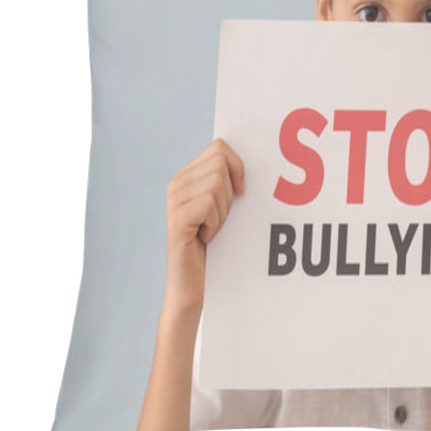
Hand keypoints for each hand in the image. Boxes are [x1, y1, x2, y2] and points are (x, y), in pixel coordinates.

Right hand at [165, 137, 245, 311]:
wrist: (193, 282)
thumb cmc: (214, 244)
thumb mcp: (222, 206)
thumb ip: (227, 181)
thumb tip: (256, 156)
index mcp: (188, 175)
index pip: (219, 147)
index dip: (237, 166)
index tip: (240, 191)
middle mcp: (177, 183)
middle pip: (220, 163)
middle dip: (229, 192)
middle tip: (220, 217)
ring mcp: (174, 200)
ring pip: (216, 184)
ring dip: (223, 211)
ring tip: (211, 228)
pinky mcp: (176, 218)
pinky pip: (208, 203)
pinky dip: (215, 222)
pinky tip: (206, 236)